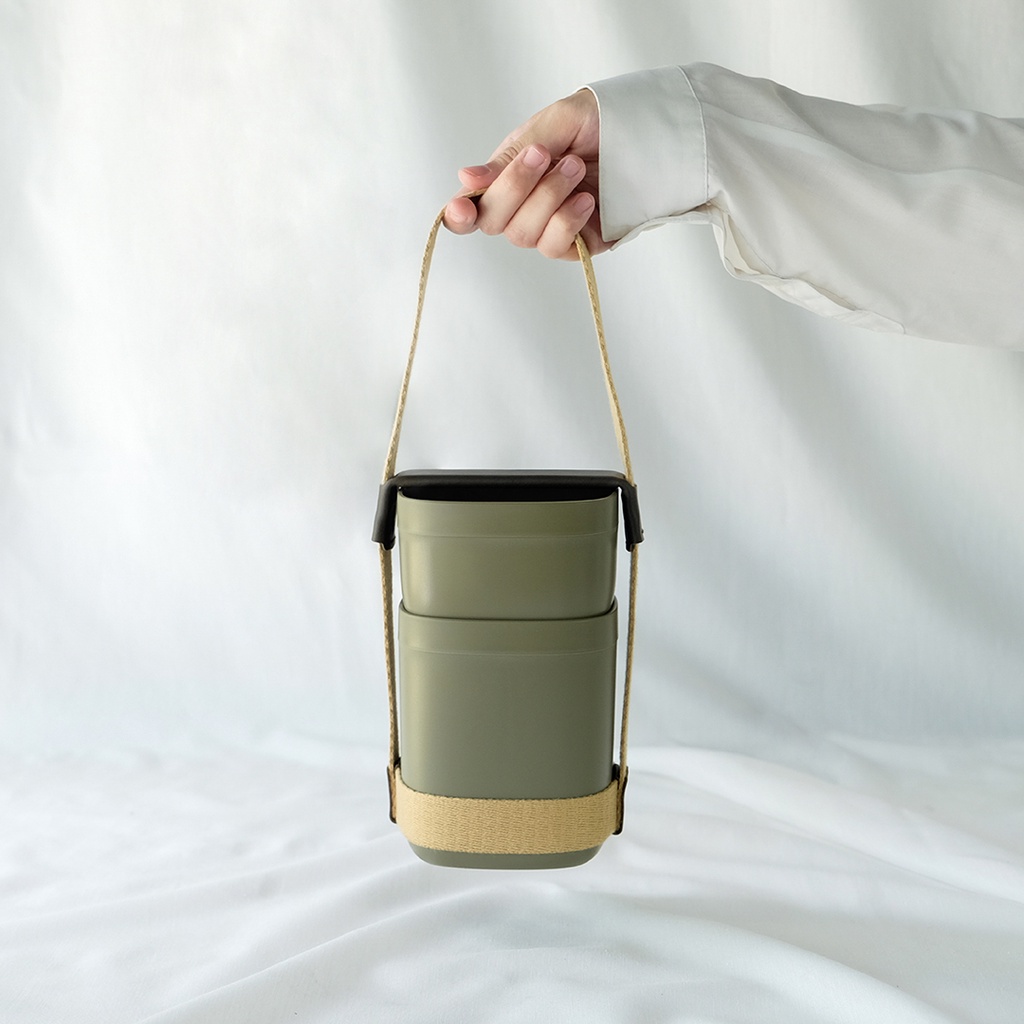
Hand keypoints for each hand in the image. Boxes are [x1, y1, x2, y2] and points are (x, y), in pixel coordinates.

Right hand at [443, 88, 607, 260]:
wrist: (645, 132)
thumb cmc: (597, 123)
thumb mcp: (549, 126)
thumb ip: (509, 157)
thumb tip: (467, 178)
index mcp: (508, 178)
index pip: (471, 208)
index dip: (460, 214)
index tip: (463, 207)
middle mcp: (523, 208)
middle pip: (493, 222)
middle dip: (515, 187)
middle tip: (545, 154)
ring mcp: (549, 229)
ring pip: (523, 235)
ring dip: (547, 198)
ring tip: (575, 167)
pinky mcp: (578, 245)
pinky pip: (555, 247)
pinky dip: (566, 222)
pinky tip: (585, 199)